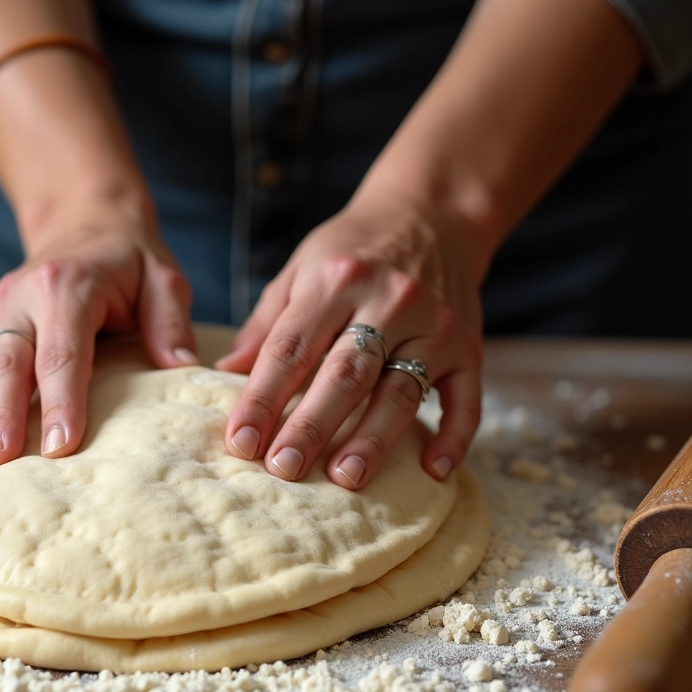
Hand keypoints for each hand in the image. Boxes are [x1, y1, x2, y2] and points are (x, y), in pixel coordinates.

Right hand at [0, 196, 196, 465]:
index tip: (61, 448)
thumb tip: (180, 366)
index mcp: (67, 286)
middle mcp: (20, 298)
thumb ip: (169, 319)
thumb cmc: (129, 261)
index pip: (62, 353)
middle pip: (5, 363)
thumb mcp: (162, 277)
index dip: (62, 401)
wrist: (86, 222)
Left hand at [215, 197, 485, 488]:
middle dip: (311, 425)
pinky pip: (466, 397)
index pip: (292, 348)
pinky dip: (454, 436)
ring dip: (372, 438)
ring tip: (345, 479)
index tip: (240, 442)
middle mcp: (389, 300)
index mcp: (336, 281)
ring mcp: (434, 325)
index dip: (262, 398)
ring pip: (400, 390)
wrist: (433, 212)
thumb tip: (223, 374)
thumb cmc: (353, 249)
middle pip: (345, 374)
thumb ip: (266, 324)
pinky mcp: (469, 346)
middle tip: (283, 469)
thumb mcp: (302, 269)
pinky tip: (434, 471)